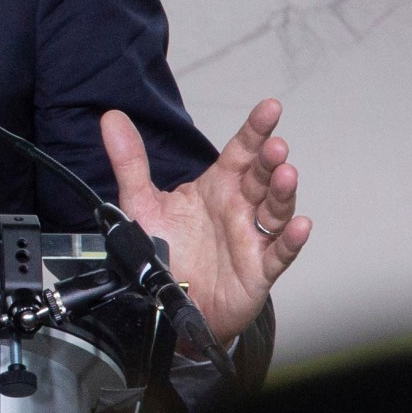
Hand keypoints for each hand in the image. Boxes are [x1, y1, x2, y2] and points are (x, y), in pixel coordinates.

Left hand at [102, 100, 308, 344]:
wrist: (168, 303)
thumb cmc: (165, 253)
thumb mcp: (140, 204)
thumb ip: (129, 162)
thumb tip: (111, 119)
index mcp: (217, 187)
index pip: (241, 152)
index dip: (255, 131)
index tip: (269, 109)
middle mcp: (239, 208)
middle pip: (261, 177)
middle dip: (271, 160)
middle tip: (275, 146)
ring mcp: (251, 237)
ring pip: (275, 210)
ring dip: (283, 192)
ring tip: (286, 175)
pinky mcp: (258, 269)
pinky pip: (279, 253)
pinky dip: (291, 240)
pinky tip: (300, 226)